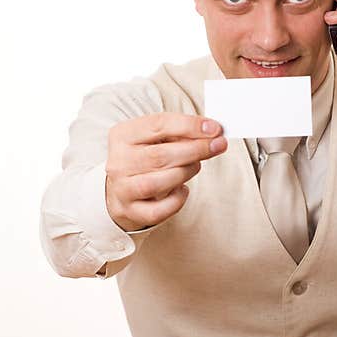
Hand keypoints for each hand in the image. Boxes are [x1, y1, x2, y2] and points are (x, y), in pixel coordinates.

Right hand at [105, 114, 226, 230]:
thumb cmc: (145, 157)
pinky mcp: (130, 211)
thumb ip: (179, 132)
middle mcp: (119, 162)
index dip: (189, 126)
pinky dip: (176, 201)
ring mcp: (122, 189)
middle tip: (218, 145)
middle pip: (160, 155)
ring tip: (196, 166)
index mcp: (123, 135)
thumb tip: (212, 132)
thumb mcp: (155, 137)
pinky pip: (157, 211)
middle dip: (195, 149)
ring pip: (157, 183)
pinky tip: (183, 190)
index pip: (158, 125)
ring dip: (185, 173)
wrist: (121, 187)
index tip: (215, 128)